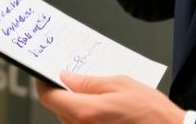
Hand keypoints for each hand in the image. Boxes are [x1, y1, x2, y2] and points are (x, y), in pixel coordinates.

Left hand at [36, 72, 184, 123]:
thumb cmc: (151, 112)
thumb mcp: (120, 84)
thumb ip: (88, 82)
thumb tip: (66, 78)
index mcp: (85, 112)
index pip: (49, 97)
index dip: (43, 83)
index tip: (44, 75)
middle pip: (58, 109)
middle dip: (63, 93)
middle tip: (73, 79)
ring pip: (69, 120)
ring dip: (75, 107)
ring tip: (95, 95)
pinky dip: (86, 117)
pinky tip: (102, 110)